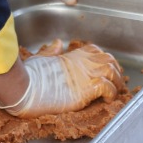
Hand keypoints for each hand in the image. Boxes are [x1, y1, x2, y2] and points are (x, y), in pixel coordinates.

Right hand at [0, 44, 124, 117]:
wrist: (25, 88)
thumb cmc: (28, 75)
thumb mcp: (40, 58)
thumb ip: (51, 52)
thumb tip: (57, 43)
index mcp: (71, 56)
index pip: (94, 51)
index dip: (103, 59)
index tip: (105, 69)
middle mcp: (81, 63)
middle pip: (108, 59)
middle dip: (115, 69)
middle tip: (116, 81)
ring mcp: (86, 74)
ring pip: (112, 71)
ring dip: (116, 82)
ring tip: (115, 92)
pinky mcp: (87, 88)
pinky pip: (108, 87)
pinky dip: (112, 93)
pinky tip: (108, 99)